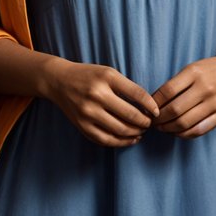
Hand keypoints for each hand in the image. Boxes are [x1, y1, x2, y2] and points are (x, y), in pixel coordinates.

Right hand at [45, 60, 161, 147]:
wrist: (59, 81)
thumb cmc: (89, 75)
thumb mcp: (109, 73)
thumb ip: (128, 87)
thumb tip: (149, 107)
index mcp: (107, 78)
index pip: (137, 94)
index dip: (151, 105)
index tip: (157, 112)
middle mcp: (97, 95)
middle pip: (130, 115)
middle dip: (145, 122)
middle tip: (150, 124)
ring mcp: (88, 112)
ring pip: (120, 130)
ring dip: (136, 133)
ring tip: (142, 131)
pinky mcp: (82, 126)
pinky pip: (106, 139)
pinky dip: (121, 142)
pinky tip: (131, 139)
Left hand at [150, 43, 215, 137]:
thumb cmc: (210, 70)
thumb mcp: (192, 68)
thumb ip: (175, 84)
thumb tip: (153, 104)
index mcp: (195, 72)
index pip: (167, 91)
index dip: (154, 103)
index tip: (148, 109)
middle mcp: (205, 88)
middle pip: (175, 110)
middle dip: (159, 119)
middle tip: (152, 122)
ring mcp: (215, 103)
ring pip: (185, 123)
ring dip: (168, 129)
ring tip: (162, 128)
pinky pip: (198, 130)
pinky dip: (184, 134)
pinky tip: (176, 132)